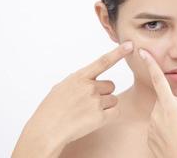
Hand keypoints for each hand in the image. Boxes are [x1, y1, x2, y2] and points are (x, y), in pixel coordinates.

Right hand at [12, 41, 133, 157]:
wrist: (46, 131)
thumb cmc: (51, 110)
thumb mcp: (62, 87)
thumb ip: (79, 81)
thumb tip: (90, 80)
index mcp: (79, 77)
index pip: (103, 62)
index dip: (118, 53)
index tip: (130, 45)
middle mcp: (89, 87)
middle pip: (110, 86)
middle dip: (104, 93)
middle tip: (88, 103)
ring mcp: (95, 101)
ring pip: (113, 99)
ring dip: (105, 106)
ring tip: (87, 113)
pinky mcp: (100, 117)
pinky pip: (115, 112)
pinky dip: (108, 116)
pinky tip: (93, 120)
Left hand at [139, 49, 176, 157]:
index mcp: (169, 107)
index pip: (158, 79)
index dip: (150, 64)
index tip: (142, 52)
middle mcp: (156, 114)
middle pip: (166, 99)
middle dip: (176, 104)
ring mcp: (151, 126)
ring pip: (162, 111)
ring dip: (171, 115)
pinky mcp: (149, 135)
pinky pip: (157, 123)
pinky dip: (166, 126)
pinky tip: (174, 136)